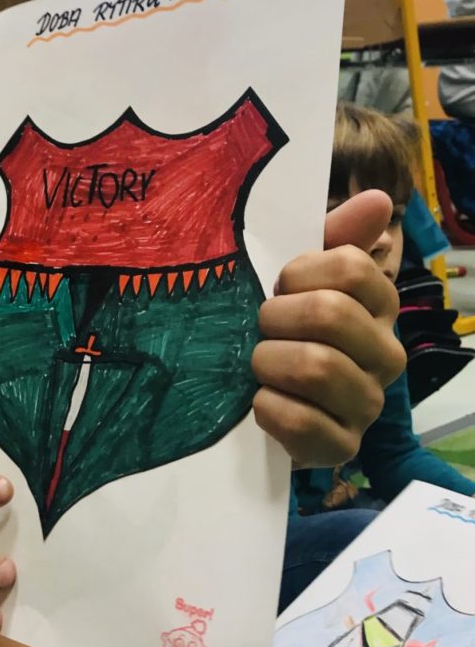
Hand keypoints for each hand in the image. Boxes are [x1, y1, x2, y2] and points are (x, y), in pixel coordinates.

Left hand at [252, 190, 405, 467]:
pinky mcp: (342, 447)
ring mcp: (368, 405)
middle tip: (263, 329)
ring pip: (316, 366)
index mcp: (381, 306)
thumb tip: (378, 199)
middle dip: (276, 318)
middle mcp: (387, 355)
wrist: (267, 401)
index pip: (352, 268)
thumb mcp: (301, 278)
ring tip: (259, 365)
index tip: (281, 288)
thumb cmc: (285, 329)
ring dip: (268, 361)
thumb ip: (335, 237)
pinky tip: (262, 401)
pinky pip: (301, 421)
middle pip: (330, 314)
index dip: (300, 273)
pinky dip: (267, 407)